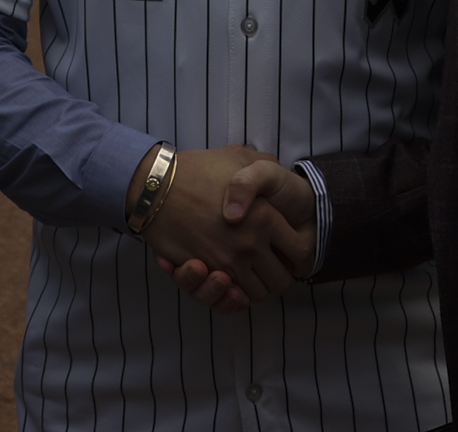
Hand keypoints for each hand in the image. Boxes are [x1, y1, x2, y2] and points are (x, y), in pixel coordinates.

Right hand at [164, 160, 317, 313]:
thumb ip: (266, 166)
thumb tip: (279, 170)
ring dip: (254, 288)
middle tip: (270, 265)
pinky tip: (229, 282)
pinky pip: (227, 300)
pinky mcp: (205, 274)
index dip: (300, 256)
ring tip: (248, 272)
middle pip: (280, 281)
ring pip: (256, 295)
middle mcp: (249, 245)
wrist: (156, 184)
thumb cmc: (199, 169)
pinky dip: (230, 298)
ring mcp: (226, 262)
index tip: (292, 252)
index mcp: (266, 218)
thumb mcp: (241, 157)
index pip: (301, 254)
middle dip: (278, 276)